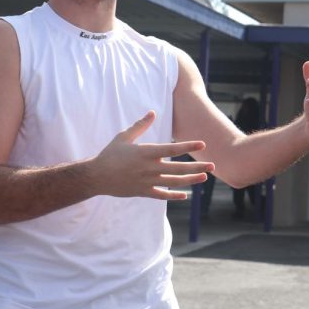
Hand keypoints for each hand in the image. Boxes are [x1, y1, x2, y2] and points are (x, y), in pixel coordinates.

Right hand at [89, 111, 212, 200]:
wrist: (96, 176)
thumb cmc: (110, 154)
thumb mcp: (124, 137)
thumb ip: (140, 125)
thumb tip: (153, 112)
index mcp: (146, 153)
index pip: (172, 149)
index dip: (188, 146)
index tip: (202, 144)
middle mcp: (149, 168)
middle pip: (178, 168)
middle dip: (196, 167)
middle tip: (212, 165)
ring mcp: (147, 182)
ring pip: (173, 183)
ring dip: (190, 180)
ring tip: (204, 177)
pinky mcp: (143, 192)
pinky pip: (161, 195)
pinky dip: (174, 196)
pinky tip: (186, 195)